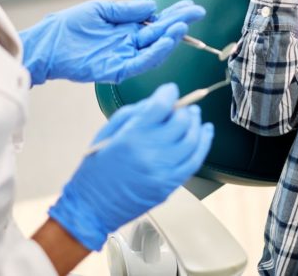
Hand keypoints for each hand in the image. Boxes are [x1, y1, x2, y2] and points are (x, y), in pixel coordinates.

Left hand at [21, 0, 205, 85]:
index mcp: (127, 28)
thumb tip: (153, 7)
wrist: (47, 45)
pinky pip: (138, 64)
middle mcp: (129, 44)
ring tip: (181, 27)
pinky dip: (153, 55)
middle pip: (160, 34)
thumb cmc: (69, 27)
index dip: (174, 14)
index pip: (157, 21)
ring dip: (169, 40)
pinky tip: (164, 43)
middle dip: (179, 23)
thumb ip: (126, 10)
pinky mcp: (115, 69)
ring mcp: (123, 57)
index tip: (190, 6)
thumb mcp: (100, 10)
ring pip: (153, 51)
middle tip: (196, 13)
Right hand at [49, 83, 214, 250]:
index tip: (170, 90)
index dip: (169, 93)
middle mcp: (150, 152)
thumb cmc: (96, 170)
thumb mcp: (108, 133)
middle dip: (184, 109)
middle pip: (181, 121)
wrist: (93, 207)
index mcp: (132, 136)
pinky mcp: (170, 185)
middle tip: (182, 107)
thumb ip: (135, 114)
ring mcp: (163, 170)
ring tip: (195, 116)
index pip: (161, 105)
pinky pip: (194, 161)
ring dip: (196, 124)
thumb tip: (159, 102)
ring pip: (192, 140)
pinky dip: (203, 144)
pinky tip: (204, 133)